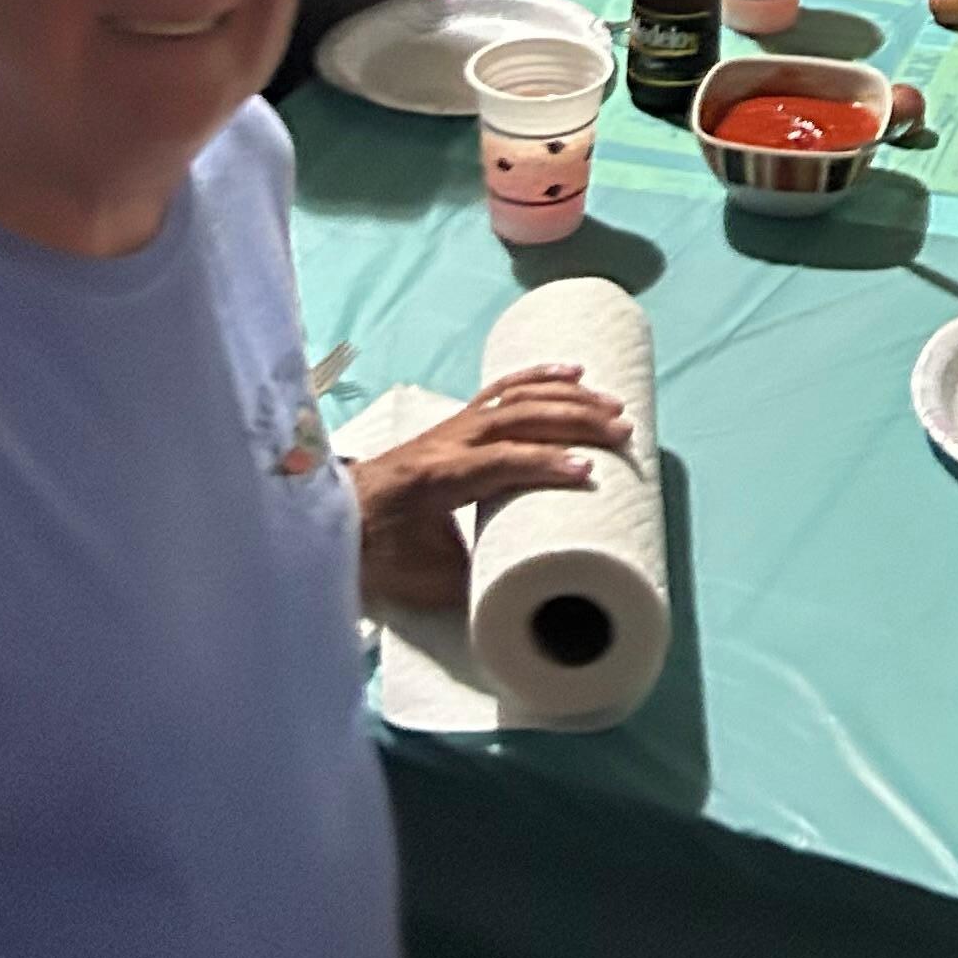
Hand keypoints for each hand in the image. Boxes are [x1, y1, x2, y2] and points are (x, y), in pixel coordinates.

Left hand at [350, 365, 633, 612]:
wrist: (336, 518)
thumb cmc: (379, 553)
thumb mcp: (421, 580)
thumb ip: (472, 581)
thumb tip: (526, 585)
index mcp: (437, 478)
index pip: (499, 461)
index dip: (544, 464)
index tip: (588, 473)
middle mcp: (448, 441)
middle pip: (518, 417)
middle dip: (574, 420)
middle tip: (621, 433)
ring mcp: (454, 425)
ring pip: (516, 397)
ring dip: (568, 398)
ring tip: (613, 407)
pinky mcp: (459, 421)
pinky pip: (503, 388)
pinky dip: (539, 377)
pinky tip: (574, 373)